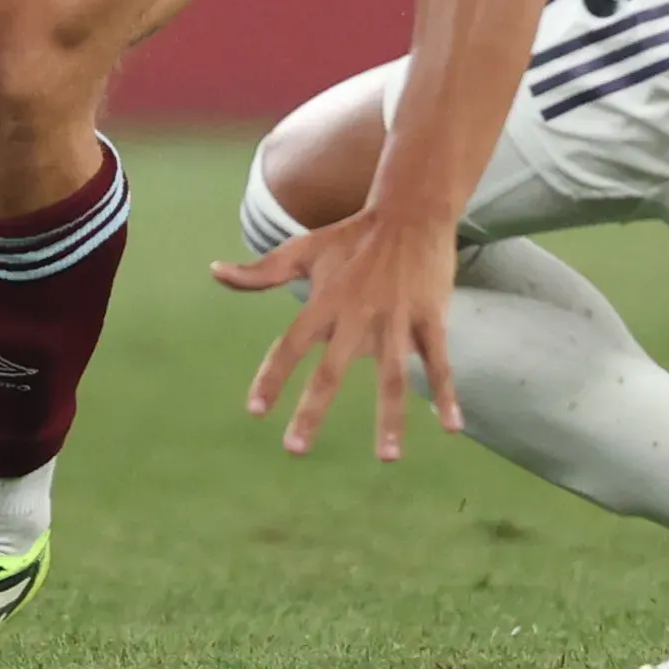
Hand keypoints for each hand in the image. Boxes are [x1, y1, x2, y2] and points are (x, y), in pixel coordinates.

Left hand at [213, 208, 461, 460]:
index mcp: (325, 300)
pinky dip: (447, 394)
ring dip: (390, 419)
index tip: (255, 411)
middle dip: (312, 410)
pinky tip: (453, 427)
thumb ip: (262, 272)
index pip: (290, 344)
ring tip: (387, 458)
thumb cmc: (352, 236)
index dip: (271, 376)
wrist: (411, 210)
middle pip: (331, 370)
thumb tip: (215, 272)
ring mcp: (396, 317)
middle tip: (293, 449)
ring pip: (392, 376)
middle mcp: (357, 313)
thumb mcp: (304, 250)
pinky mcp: (429, 316)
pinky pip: (439, 361)